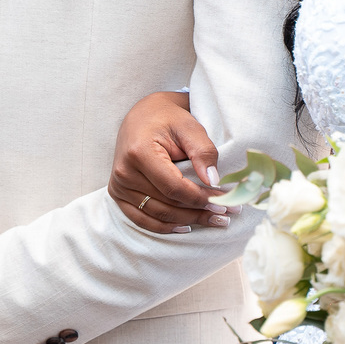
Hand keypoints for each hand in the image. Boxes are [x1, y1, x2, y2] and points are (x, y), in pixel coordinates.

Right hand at [108, 91, 240, 233]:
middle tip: (226, 215)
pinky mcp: (118, 193)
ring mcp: (118, 185)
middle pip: (167, 204)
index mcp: (139, 152)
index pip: (174, 187)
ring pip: (157, 215)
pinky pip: (142, 219)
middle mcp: (124, 172)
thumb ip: (203, 152)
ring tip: (213, 221)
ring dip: (187, 221)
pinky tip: (186, 227)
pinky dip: (164, 227)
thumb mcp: (189, 127)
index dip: (200, 199)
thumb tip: (214, 182)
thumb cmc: (167, 119)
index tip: (224, 203)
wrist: (143, 116)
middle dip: (199, 212)